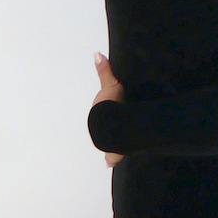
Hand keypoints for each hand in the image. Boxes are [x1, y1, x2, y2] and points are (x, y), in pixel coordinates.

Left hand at [92, 51, 122, 166]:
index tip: (112, 112)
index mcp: (100, 112)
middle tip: (117, 129)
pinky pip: (112, 157)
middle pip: (105, 129)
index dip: (107, 113)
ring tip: (120, 143)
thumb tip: (97, 54)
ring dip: (111, 144)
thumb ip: (104, 71)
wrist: (114, 125)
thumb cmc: (110, 106)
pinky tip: (110, 163)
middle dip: (108, 130)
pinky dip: (111, 160)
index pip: (102, 112)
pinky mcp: (114, 152)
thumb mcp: (110, 86)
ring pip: (108, 142)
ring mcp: (107, 140)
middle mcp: (101, 127)